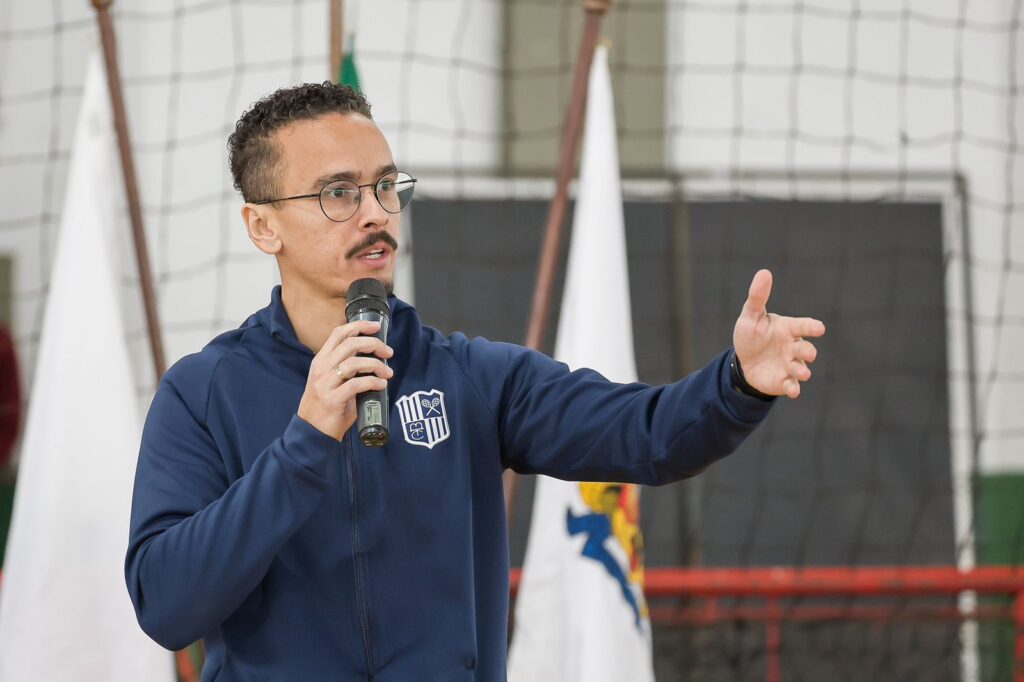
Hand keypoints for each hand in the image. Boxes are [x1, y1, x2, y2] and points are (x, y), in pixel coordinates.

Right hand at [297, 320, 393, 439]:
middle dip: (374, 344)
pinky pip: (356, 384)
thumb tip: (375, 360)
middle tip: (388, 352)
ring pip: (354, 362)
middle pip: (350, 344)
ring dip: (376, 365)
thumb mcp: (333, 382)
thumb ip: (348, 370)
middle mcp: (321, 369)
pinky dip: (373, 382)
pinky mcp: (332, 400)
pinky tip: (381, 385)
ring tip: (387, 373)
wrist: (311, 433)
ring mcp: (324, 384)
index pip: (338, 334)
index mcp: (321, 361)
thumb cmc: (327, 408)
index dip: (359, 326)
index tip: (376, 326)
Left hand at [733, 269, 824, 399]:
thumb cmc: (751, 335)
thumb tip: (764, 272)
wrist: (743, 362)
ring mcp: (790, 365)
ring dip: (802, 371)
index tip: (819, 328)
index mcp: (787, 329)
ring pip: (801, 368)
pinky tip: (793, 391)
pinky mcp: (784, 381)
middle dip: (808, 351)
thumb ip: (758, 297)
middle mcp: (792, 347)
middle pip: (805, 348)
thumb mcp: (750, 316)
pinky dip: (794, 388)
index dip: (811, 327)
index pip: (802, 326)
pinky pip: (792, 385)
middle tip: (808, 353)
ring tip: (802, 372)